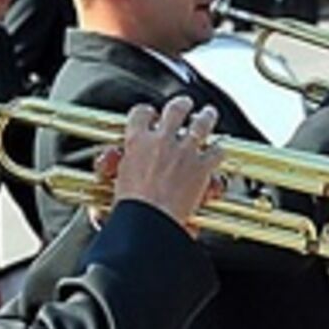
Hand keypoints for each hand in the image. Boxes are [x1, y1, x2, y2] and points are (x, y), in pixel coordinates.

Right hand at [112, 96, 224, 233]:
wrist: (150, 223)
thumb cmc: (130, 210)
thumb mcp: (112, 184)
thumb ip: (114, 168)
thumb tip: (108, 163)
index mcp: (136, 142)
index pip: (141, 113)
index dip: (147, 112)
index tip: (150, 116)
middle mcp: (162, 141)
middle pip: (175, 109)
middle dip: (181, 105)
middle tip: (184, 105)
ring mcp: (185, 152)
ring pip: (201, 123)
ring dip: (206, 117)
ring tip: (208, 113)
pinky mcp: (202, 167)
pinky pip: (217, 151)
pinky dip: (219, 150)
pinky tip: (219, 150)